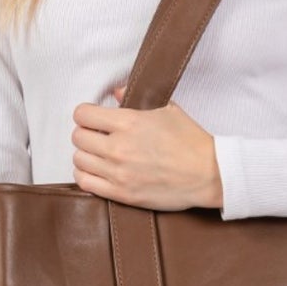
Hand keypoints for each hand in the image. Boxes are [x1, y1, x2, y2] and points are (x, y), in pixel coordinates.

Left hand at [70, 83, 223, 210]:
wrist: (208, 174)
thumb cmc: (190, 141)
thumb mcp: (167, 109)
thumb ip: (136, 96)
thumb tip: (115, 91)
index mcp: (129, 122)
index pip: (83, 114)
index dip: (86, 114)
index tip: (94, 118)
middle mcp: (119, 147)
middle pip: (78, 137)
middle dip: (86, 134)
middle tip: (98, 136)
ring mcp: (119, 172)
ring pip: (78, 160)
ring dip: (86, 155)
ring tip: (99, 154)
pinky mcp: (122, 194)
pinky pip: (85, 183)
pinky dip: (86, 175)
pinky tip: (98, 171)